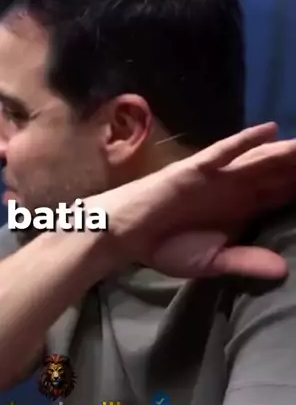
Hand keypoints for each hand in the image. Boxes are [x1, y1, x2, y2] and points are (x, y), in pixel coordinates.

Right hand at [95, 123, 295, 278]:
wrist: (125, 234)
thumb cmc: (167, 246)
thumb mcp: (212, 261)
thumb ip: (246, 262)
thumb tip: (283, 272)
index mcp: (243, 209)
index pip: (283, 196)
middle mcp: (236, 187)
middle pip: (279, 173)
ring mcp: (219, 175)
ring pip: (260, 159)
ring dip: (286, 152)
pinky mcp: (197, 168)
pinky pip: (225, 152)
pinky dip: (246, 141)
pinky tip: (270, 132)